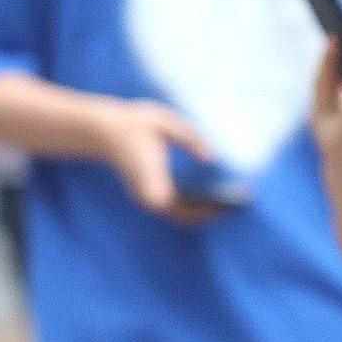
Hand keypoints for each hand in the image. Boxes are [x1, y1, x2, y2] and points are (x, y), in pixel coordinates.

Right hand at [95, 96, 219, 216]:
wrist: (102, 130)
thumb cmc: (133, 123)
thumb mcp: (163, 123)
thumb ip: (188, 138)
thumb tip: (211, 158)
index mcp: (153, 180)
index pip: (185, 207)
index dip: (210, 208)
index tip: (231, 204)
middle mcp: (150, 196)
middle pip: (187, 218)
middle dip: (213, 214)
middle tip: (240, 205)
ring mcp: (148, 200)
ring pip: (181, 217)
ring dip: (205, 214)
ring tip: (231, 204)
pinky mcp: (149, 198)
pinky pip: (176, 211)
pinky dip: (195, 209)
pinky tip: (213, 199)